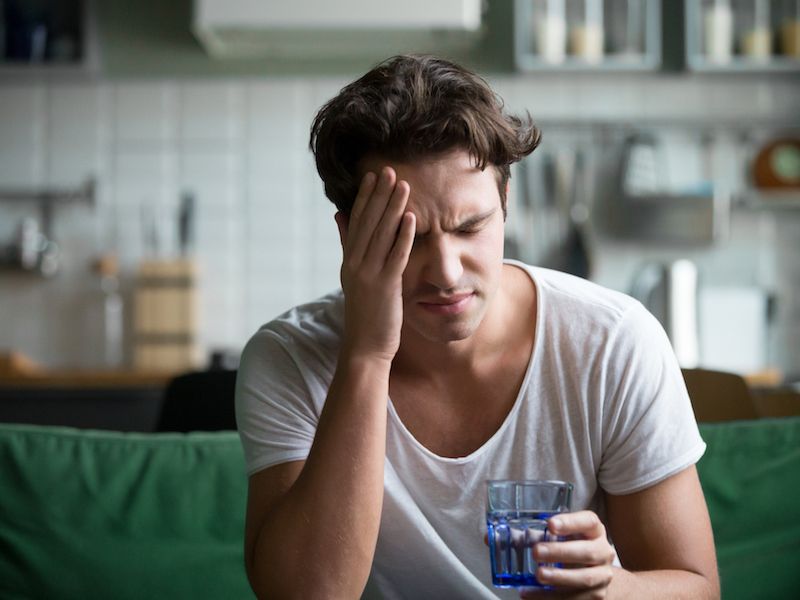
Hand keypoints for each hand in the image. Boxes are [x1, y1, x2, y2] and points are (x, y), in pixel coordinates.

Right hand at [335, 167, 415, 362]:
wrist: (364, 347)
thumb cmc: (365, 313)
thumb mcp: (353, 276)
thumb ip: (348, 245)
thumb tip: (340, 215)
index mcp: (349, 260)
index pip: (356, 222)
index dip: (365, 198)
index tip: (373, 176)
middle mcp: (355, 264)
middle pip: (368, 223)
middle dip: (379, 196)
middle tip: (389, 170)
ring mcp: (368, 275)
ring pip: (381, 235)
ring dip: (393, 209)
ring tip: (403, 186)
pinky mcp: (384, 287)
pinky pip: (395, 257)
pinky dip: (403, 237)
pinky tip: (412, 219)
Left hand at [521, 511, 614, 598]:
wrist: (594, 574)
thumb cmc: (571, 548)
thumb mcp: (559, 537)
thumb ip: (534, 534)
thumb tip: (497, 537)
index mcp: (593, 531)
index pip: (589, 521)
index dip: (571, 522)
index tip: (550, 524)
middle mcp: (602, 552)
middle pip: (587, 552)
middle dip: (561, 552)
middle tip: (536, 551)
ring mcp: (602, 576)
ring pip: (585, 578)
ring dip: (559, 577)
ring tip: (538, 575)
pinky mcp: (596, 596)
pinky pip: (576, 599)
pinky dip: (552, 597)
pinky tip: (532, 594)